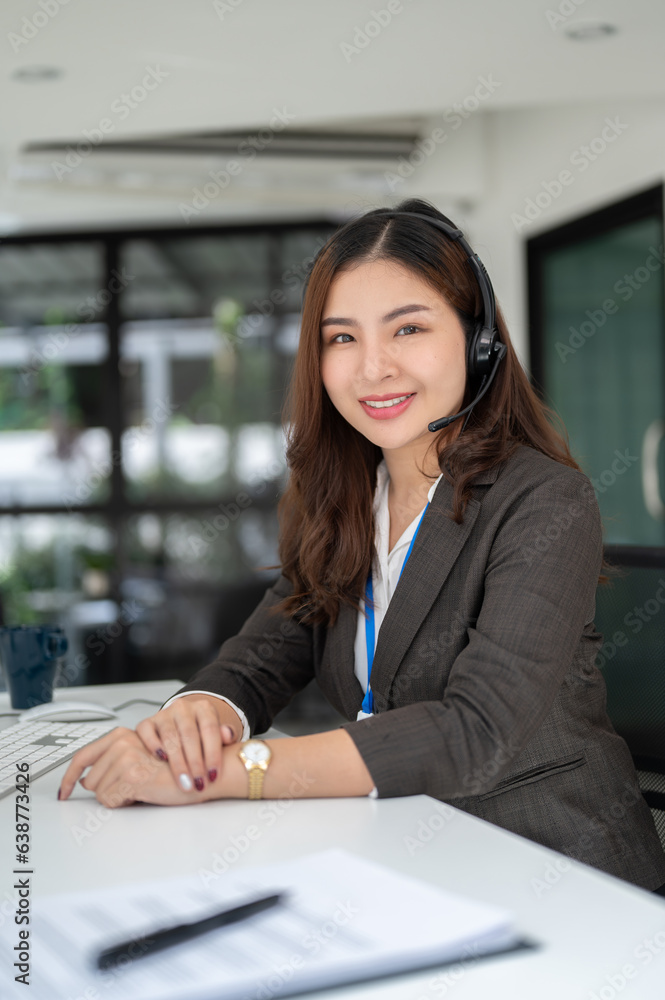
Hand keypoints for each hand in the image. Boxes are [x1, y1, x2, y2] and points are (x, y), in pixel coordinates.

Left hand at [58, 727, 199, 806]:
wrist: (200, 772)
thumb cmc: (173, 770)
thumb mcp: (138, 759)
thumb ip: (114, 762)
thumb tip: (86, 780)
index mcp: (120, 735)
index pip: (82, 757)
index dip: (68, 777)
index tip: (63, 792)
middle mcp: (121, 742)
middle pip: (91, 781)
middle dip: (108, 791)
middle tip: (134, 788)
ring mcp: (125, 757)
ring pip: (100, 793)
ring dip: (119, 797)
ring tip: (142, 788)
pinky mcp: (131, 774)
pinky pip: (111, 801)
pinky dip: (125, 803)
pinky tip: (144, 794)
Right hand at [134, 695, 238, 793]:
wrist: (182, 728)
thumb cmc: (201, 737)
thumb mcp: (216, 736)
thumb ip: (224, 736)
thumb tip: (228, 735)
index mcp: (204, 708)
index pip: (210, 729)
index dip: (213, 754)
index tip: (213, 775)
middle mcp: (183, 708)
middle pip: (189, 734)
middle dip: (195, 762)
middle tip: (198, 784)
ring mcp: (164, 714)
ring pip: (169, 735)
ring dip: (177, 762)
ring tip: (184, 782)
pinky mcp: (147, 722)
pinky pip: (146, 731)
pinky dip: (153, 745)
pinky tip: (161, 760)